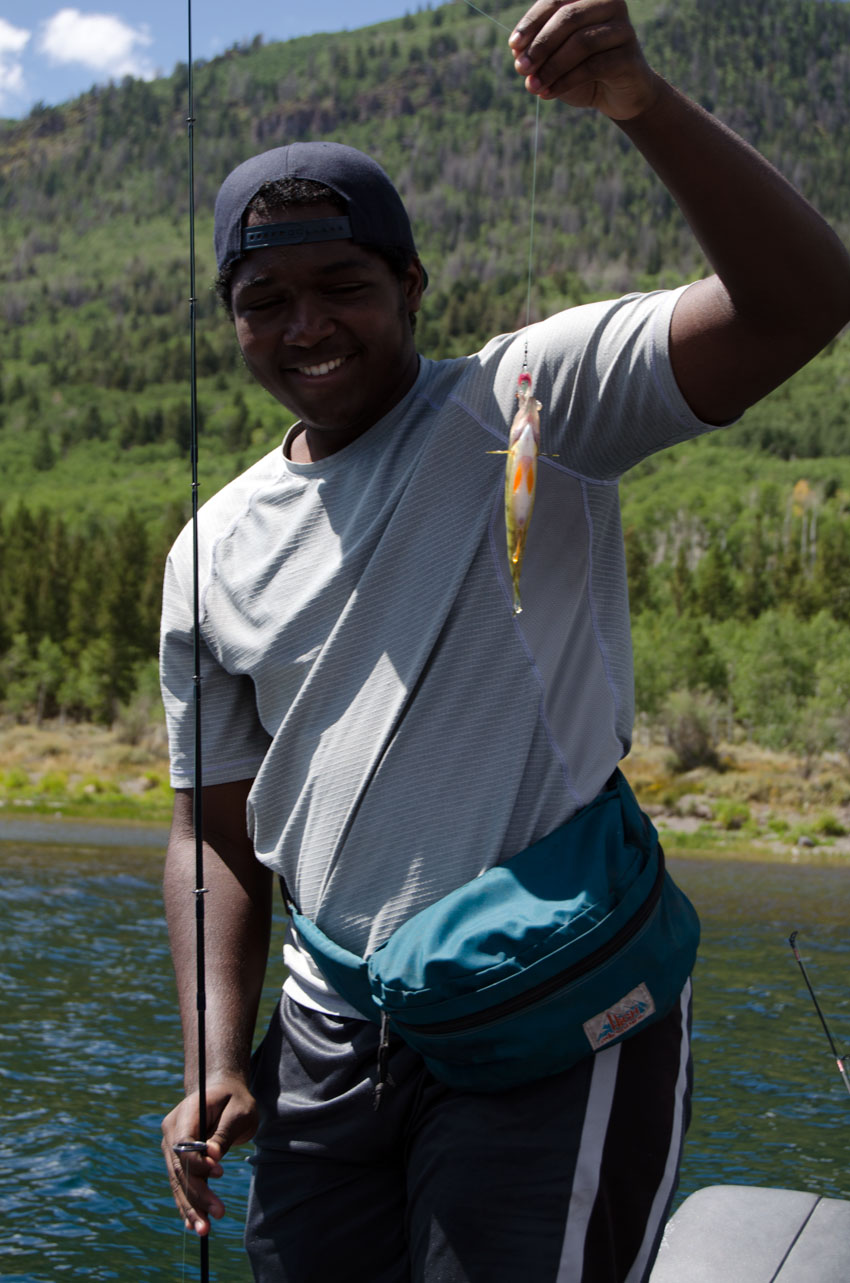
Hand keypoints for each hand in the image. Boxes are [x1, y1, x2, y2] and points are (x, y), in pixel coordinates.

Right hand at [161, 1075, 259, 1235]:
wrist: (223, 1093)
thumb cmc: (235, 1099)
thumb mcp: (239, 1109)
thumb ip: (224, 1132)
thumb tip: (211, 1156)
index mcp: (185, 1112)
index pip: (183, 1142)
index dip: (197, 1161)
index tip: (220, 1173)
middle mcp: (172, 1131)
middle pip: (179, 1167)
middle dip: (198, 1193)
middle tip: (219, 1213)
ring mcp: (171, 1147)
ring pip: (178, 1181)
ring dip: (191, 1207)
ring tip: (205, 1229)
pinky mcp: (177, 1161)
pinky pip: (181, 1184)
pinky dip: (187, 1204)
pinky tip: (193, 1224)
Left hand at [509, 0, 660, 119]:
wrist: (618, 96)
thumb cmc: (584, 72)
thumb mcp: (555, 59)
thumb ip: (538, 50)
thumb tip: (517, 50)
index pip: (556, 0)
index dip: (532, 22)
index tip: (514, 46)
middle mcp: (610, 4)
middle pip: (569, 18)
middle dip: (540, 46)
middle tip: (521, 69)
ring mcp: (623, 28)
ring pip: (581, 42)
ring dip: (551, 67)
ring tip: (532, 87)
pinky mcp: (629, 56)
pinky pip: (592, 66)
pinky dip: (565, 81)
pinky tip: (548, 93)